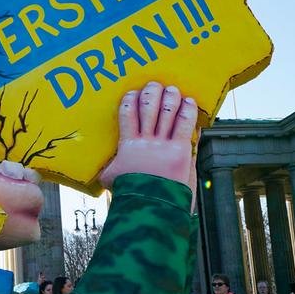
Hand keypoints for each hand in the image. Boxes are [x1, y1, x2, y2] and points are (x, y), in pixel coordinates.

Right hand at [99, 82, 197, 199]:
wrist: (150, 208)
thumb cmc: (131, 195)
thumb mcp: (112, 179)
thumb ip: (111, 167)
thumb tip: (106, 163)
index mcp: (127, 145)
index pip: (126, 112)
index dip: (131, 99)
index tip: (134, 92)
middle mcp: (145, 141)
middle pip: (148, 107)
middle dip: (152, 92)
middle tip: (154, 85)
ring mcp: (163, 145)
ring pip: (167, 112)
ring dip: (170, 97)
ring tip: (172, 89)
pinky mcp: (180, 151)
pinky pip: (184, 124)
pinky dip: (187, 110)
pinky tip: (189, 102)